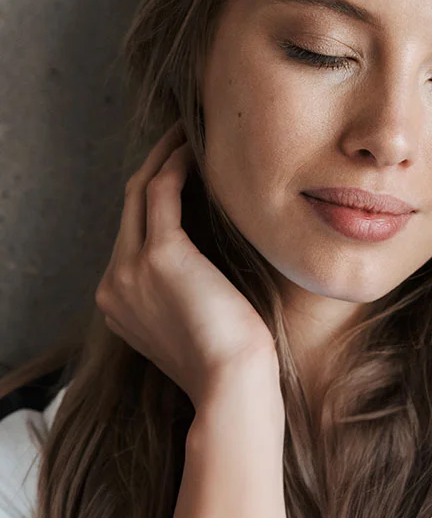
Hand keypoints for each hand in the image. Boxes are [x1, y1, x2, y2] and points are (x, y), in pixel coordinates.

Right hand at [95, 120, 281, 413]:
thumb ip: (187, 289)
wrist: (232, 383)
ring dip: (165, 156)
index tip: (184, 170)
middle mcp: (114, 282)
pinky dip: (177, 165)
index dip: (156, 194)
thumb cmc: (229, 358)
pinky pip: (161, 192)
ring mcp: (128, 268)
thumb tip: (210, 262)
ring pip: (141, 191)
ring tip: (191, 134)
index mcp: (120, 301)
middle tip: (184, 138)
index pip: (134, 232)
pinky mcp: (157, 255)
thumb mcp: (195, 321)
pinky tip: (197, 150)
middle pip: (130, 205)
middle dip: (156, 165)